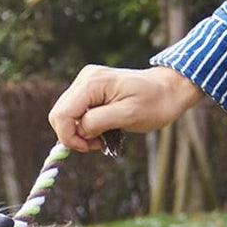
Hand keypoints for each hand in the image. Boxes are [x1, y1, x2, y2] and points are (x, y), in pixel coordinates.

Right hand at [48, 65, 204, 152]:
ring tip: (101, 138)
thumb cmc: (154, 103)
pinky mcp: (90, 90)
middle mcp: (85, 79)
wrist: (168, 90)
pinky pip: (75, 113)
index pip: (63, 114)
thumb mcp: (128, 115)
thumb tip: (79, 130)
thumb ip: (99, 121)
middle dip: (72, 135)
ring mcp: (86, 83)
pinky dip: (84, 127)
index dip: (69, 136)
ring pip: (65, 115)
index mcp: (93, 82)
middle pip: (59, 114)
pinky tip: (101, 130)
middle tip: (95, 144)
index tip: (89, 148)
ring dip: (79, 133)